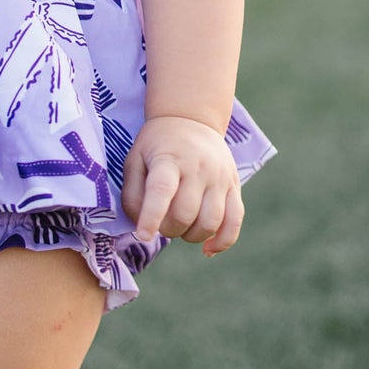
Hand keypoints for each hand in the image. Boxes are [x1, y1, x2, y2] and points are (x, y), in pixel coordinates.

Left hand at [122, 115, 244, 257]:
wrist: (190, 118)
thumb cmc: (157, 146)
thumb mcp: (134, 160)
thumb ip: (133, 195)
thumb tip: (142, 228)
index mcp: (169, 159)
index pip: (161, 190)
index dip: (151, 216)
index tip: (143, 236)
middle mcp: (198, 167)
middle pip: (185, 213)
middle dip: (168, 229)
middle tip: (161, 223)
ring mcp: (219, 177)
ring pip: (210, 222)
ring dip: (191, 236)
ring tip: (180, 227)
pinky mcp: (234, 186)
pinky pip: (234, 222)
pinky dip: (222, 242)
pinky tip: (207, 249)